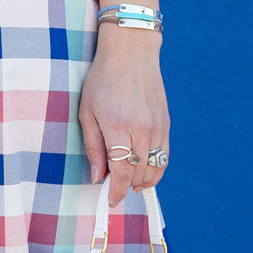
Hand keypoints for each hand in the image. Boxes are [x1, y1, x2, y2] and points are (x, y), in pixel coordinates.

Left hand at [77, 27, 168, 205]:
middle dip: (124, 187)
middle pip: (138, 174)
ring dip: (141, 182)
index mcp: (118, 126)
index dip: (115, 191)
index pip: (122, 171)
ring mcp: (158, 126)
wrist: (131, 52)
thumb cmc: (102, 80)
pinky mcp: (166, 123)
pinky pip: (164, 157)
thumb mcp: (86, 111)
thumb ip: (93, 146)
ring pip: (154, 169)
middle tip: (111, 187)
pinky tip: (143, 173)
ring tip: (127, 184)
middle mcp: (142, 129)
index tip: (109, 200)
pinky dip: (155, 170)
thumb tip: (97, 177)